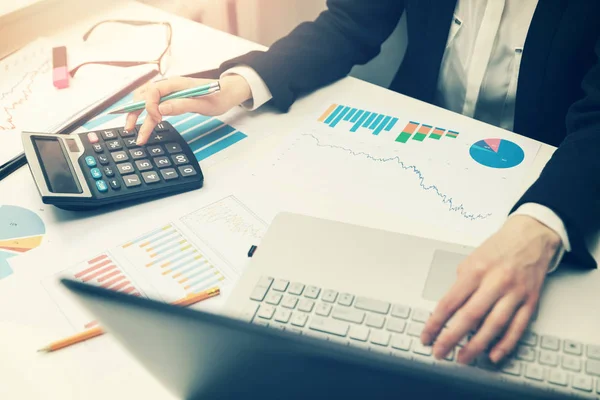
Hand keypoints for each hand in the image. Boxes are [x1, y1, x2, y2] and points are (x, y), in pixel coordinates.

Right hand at [126, 75, 251, 144]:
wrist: (227, 92)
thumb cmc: (218, 97)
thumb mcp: (204, 104)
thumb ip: (183, 105)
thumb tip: (162, 109)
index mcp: (176, 83)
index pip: (153, 91)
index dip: (150, 105)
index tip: (156, 118)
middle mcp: (170, 86)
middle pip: (144, 96)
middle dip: (134, 111)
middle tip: (129, 128)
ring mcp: (170, 93)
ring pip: (147, 102)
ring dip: (138, 116)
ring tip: (133, 132)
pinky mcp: (172, 100)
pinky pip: (156, 107)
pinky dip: (149, 118)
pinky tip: (145, 128)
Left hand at [421, 215, 561, 363]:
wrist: (531, 236)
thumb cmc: (498, 248)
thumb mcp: (471, 259)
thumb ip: (461, 284)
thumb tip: (448, 310)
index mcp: (476, 270)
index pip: (450, 302)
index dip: (435, 322)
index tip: (427, 336)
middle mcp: (496, 282)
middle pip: (470, 316)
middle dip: (451, 338)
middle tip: (439, 352)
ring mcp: (515, 293)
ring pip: (494, 325)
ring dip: (476, 346)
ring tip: (463, 358)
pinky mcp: (530, 301)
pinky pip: (517, 328)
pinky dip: (505, 344)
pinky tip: (493, 354)